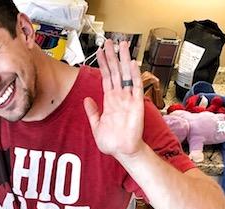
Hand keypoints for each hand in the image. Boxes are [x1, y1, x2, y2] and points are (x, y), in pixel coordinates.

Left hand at [83, 40, 144, 159]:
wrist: (123, 151)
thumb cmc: (112, 142)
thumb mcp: (96, 127)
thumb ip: (92, 113)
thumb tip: (86, 100)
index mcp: (110, 101)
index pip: (106, 78)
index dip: (103, 64)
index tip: (100, 52)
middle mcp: (119, 97)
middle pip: (116, 72)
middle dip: (112, 56)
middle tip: (109, 41)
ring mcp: (128, 99)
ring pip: (126, 75)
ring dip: (124, 60)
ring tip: (122, 45)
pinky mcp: (137, 104)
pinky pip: (136, 87)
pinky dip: (135, 75)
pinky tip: (132, 63)